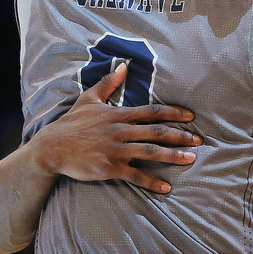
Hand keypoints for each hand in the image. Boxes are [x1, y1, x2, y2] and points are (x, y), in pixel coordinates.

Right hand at [35, 63, 200, 192]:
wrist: (53, 148)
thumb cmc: (71, 123)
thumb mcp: (89, 98)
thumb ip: (109, 83)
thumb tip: (124, 65)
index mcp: (118, 115)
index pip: (152, 111)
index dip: (173, 113)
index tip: (190, 116)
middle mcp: (121, 131)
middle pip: (157, 132)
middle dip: (180, 135)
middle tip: (199, 140)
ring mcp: (116, 150)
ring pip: (150, 152)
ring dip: (172, 156)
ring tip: (190, 158)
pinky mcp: (110, 168)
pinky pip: (135, 175)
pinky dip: (151, 182)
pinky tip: (166, 187)